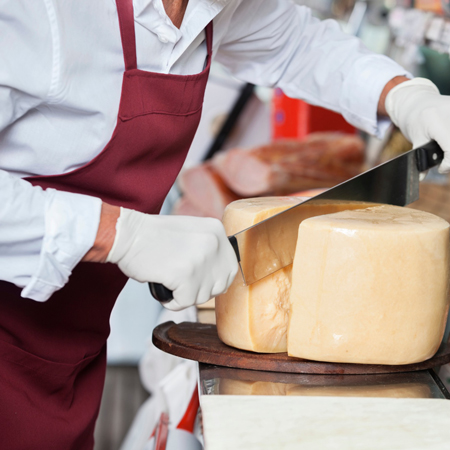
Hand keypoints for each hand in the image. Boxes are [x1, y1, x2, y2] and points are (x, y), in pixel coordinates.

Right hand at [105, 208, 237, 310]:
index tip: (201, 282)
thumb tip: (218, 274)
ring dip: (185, 295)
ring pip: (202, 296)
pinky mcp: (185, 274)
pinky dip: (173, 302)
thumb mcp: (191, 232)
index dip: (216, 281)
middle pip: (220, 285)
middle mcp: (213, 243)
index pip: (231, 268)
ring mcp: (201, 258)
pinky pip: (185, 302)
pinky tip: (164, 289)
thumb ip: (208, 248)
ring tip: (170, 282)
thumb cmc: (153, 235)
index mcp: (216, 231)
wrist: (127, 233)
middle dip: (201, 290)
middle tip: (183, 285)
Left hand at [385, 78, 449, 172]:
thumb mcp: (416, 139)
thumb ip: (420, 159)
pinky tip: (447, 143)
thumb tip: (420, 177)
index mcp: (435, 120)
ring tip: (447, 152)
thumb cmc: (415, 121)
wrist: (417, 101)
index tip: (442, 168)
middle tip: (446, 162)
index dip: (449, 163)